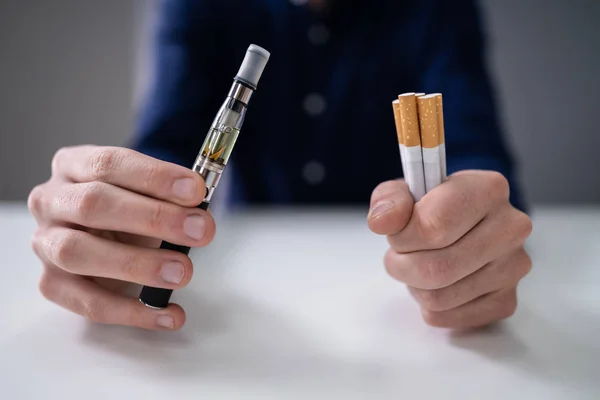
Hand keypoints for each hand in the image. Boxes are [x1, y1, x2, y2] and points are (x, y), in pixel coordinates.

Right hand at [27, 145, 214, 329]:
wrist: (109, 233)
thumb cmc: (131, 207)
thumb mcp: (148, 193)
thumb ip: (169, 198)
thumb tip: (198, 214)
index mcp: (73, 165)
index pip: (109, 164)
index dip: (154, 178)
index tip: (196, 192)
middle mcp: (51, 201)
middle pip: (93, 205)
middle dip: (153, 218)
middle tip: (200, 231)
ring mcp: (45, 244)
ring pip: (79, 254)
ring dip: (137, 265)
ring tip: (182, 272)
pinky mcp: (52, 284)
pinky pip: (89, 303)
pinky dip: (134, 312)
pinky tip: (170, 314)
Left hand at [367, 171, 531, 329]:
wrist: (464, 224)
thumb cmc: (433, 206)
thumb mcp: (405, 191)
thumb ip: (389, 199)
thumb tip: (382, 221)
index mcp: (488, 190)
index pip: (432, 228)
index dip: (402, 237)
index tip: (397, 232)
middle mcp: (510, 228)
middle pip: (436, 269)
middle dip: (403, 265)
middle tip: (400, 255)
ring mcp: (513, 267)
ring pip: (439, 297)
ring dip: (414, 285)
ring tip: (419, 264)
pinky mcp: (506, 300)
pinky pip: (449, 316)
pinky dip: (430, 305)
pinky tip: (437, 282)